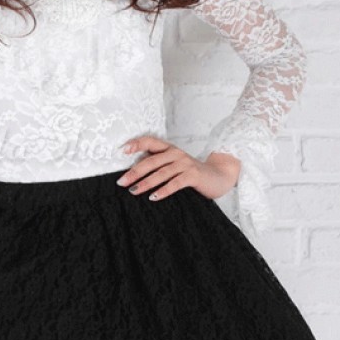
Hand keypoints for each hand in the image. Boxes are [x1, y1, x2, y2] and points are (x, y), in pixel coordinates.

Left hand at [116, 136, 240, 201]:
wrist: (218, 176)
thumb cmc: (190, 172)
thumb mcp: (172, 165)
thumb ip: (157, 165)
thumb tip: (131, 173)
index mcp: (168, 149)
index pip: (150, 141)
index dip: (136, 144)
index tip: (122, 151)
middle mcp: (176, 153)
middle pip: (151, 161)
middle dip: (135, 172)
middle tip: (121, 182)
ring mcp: (185, 163)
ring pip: (162, 173)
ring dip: (146, 183)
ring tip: (134, 191)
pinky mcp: (193, 175)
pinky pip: (176, 183)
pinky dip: (164, 190)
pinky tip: (154, 197)